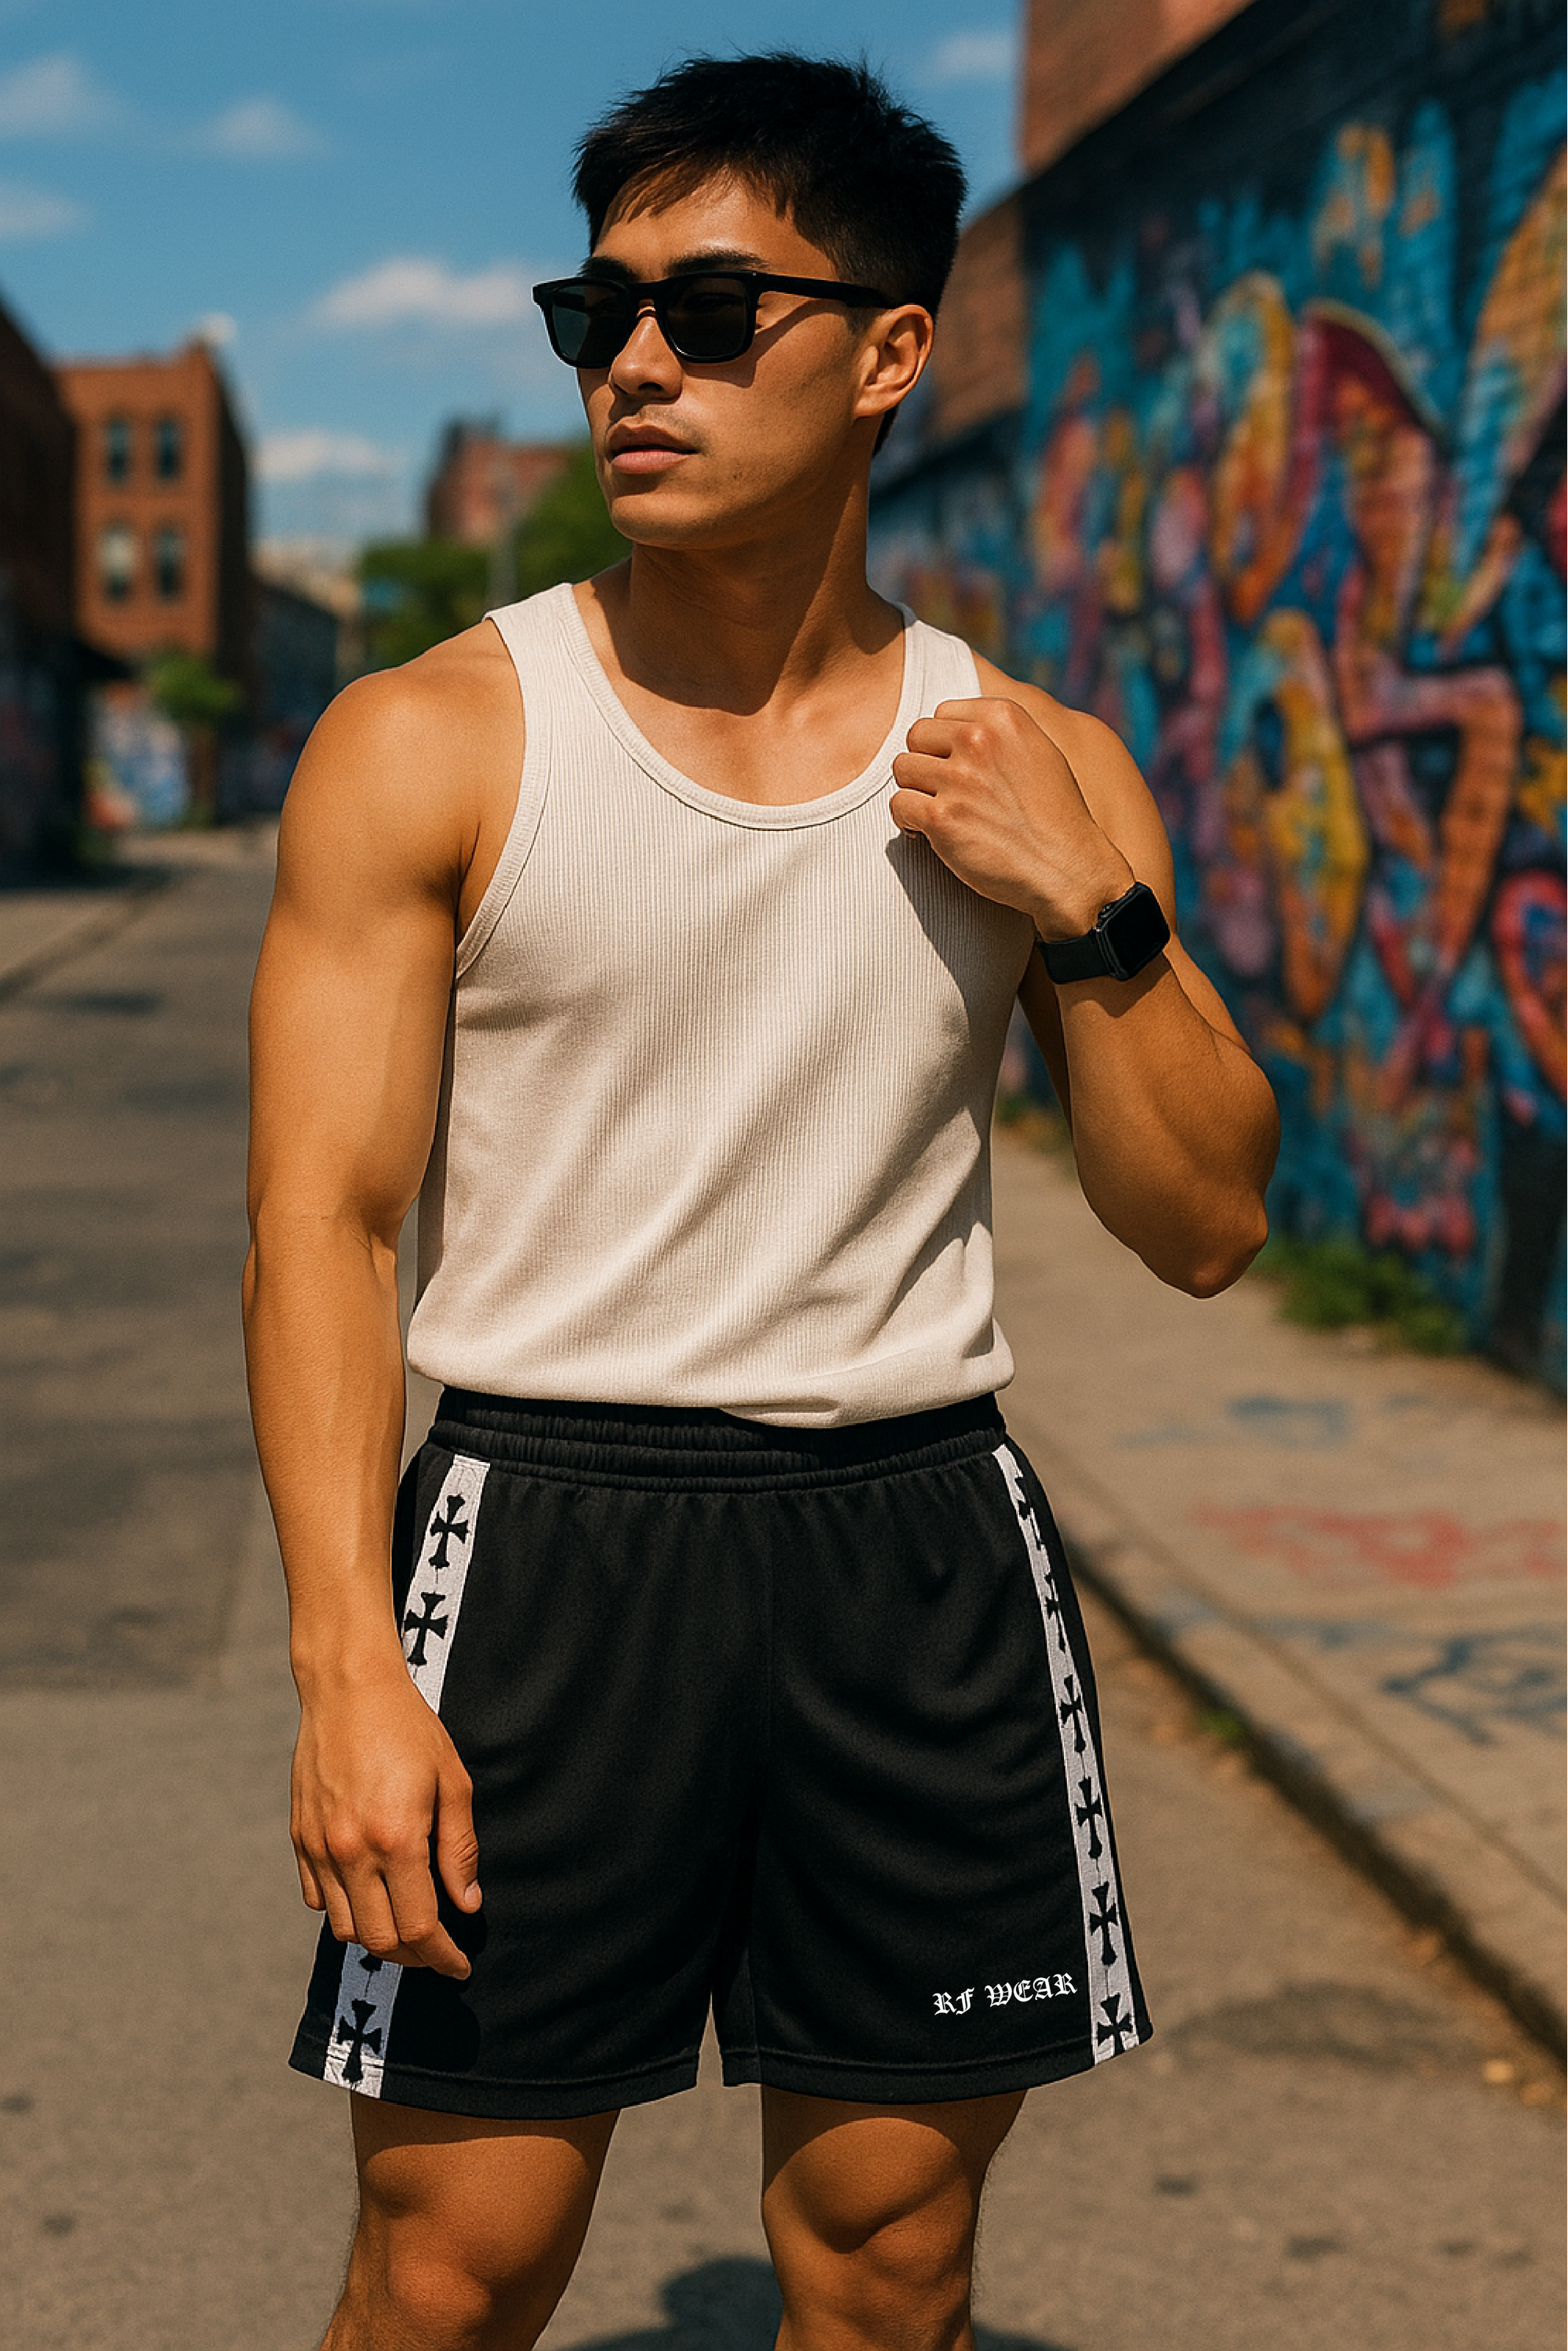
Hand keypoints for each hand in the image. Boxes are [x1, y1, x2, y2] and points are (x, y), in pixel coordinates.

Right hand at [291, 1655, 480, 1978]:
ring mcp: (320, 1848)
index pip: (420, 1926)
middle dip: (413, 1956)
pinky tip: (369, 1896)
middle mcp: (352, 1852)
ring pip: (344, 1928)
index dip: (443, 1957)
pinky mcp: (300, 1838)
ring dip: (377, 1938)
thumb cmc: (409, 1730)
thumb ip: (459, 1850)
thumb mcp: (452, 1783)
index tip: (460, 1966)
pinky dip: (344, 1910)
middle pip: (380, 1939)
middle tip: (437, 1951)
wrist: (348, 1690)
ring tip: (405, 1926)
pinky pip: (317, 1899)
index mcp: (396, 1839)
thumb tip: (467, 1905)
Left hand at [890, 696, 1131, 939]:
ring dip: (916, 792)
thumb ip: (999, 732)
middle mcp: (979, 740)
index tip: (960, 768)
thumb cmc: (1055, 816)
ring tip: (941, 812)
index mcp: (1003, 717)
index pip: (941, 712)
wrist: (1067, 869)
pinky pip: (899, 805)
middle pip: (916, 736)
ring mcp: (959, 778)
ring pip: (902, 769)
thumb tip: (957, 725)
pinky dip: (909, 822)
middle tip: (945, 792)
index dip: (945, 743)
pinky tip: (929, 834)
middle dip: (926, 763)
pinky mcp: (942, 818)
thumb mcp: (1039, 752)